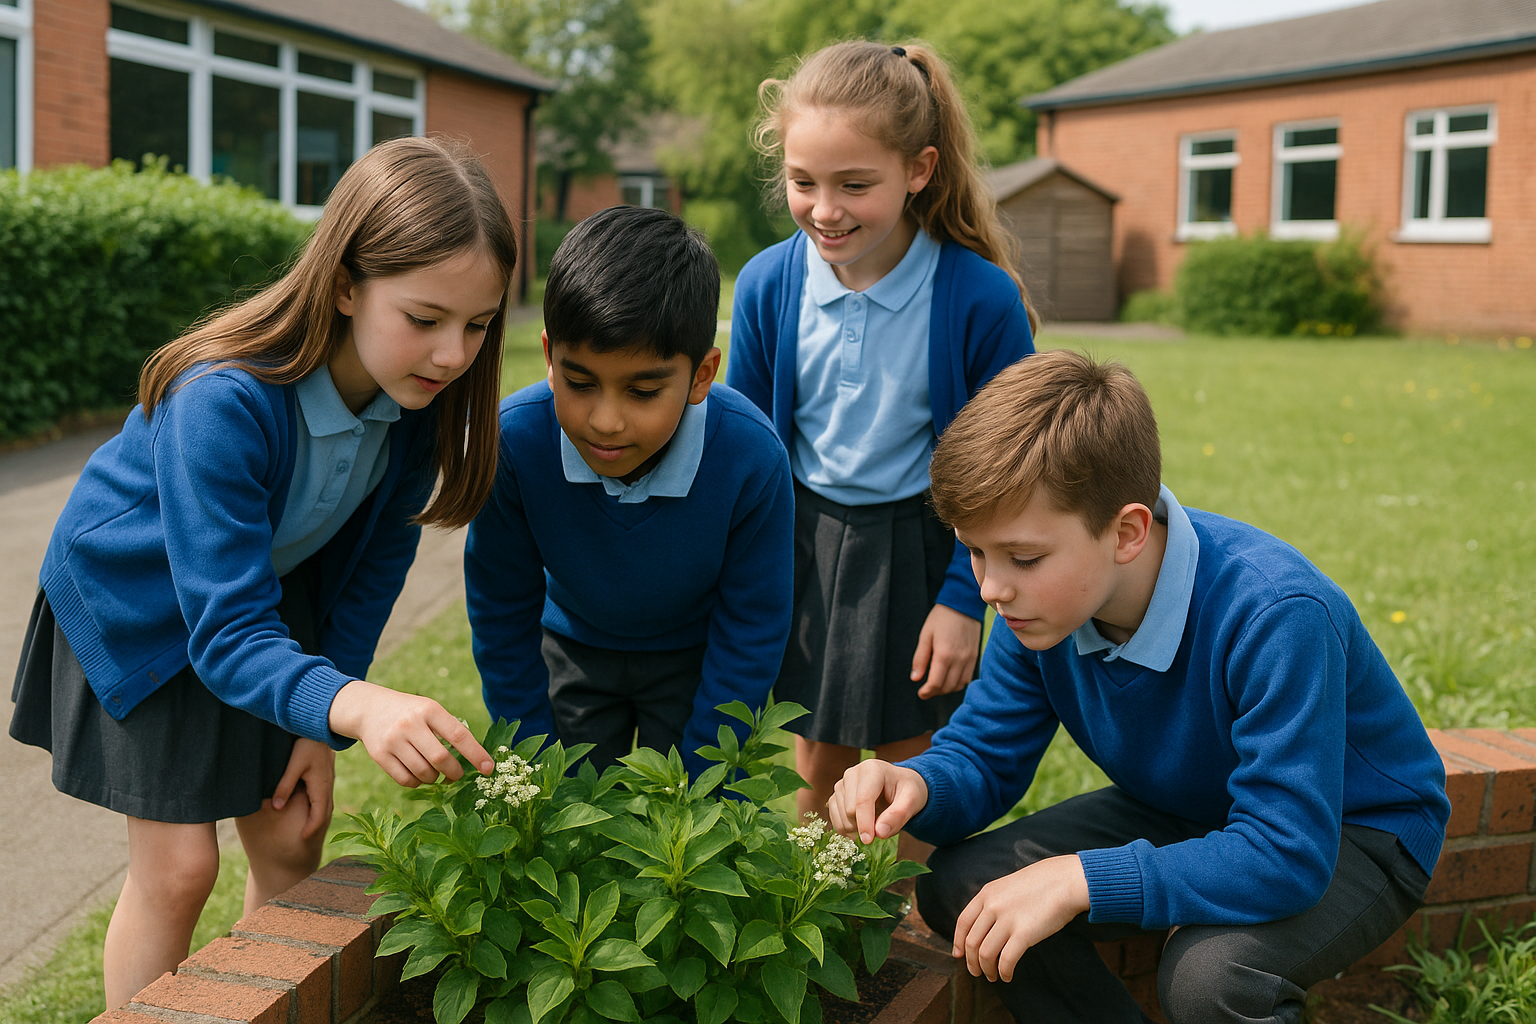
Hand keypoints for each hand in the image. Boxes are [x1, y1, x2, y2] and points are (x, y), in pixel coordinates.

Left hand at [272, 738, 334, 838]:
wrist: (322, 724)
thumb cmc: (307, 743)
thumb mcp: (294, 764)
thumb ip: (285, 786)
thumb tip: (276, 807)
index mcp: (320, 786)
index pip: (319, 815)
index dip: (311, 829)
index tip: (301, 839)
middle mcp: (326, 785)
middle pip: (324, 811)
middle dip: (315, 826)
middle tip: (304, 837)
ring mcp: (327, 778)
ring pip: (324, 803)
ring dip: (316, 815)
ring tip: (306, 825)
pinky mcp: (324, 772)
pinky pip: (322, 794)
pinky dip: (316, 804)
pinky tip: (308, 803)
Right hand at [328, 680, 492, 786]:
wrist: (370, 709)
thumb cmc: (411, 713)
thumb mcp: (430, 710)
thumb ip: (449, 730)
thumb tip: (475, 760)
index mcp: (429, 710)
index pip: (459, 735)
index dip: (476, 754)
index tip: (488, 769)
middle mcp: (410, 724)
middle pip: (441, 759)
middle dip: (454, 773)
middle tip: (457, 775)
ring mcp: (393, 740)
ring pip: (423, 773)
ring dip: (435, 779)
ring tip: (435, 772)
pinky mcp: (380, 755)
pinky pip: (406, 780)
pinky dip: (417, 783)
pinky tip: (418, 774)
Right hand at [827, 759, 928, 844]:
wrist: (900, 786)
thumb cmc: (908, 791)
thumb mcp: (912, 801)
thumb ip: (898, 816)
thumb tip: (879, 833)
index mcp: (872, 769)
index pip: (862, 800)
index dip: (864, 822)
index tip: (868, 841)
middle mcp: (852, 774)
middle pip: (849, 810)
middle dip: (863, 826)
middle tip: (881, 828)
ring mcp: (842, 784)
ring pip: (841, 816)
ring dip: (856, 829)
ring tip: (874, 825)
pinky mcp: (837, 796)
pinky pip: (835, 819)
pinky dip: (846, 830)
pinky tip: (861, 830)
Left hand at [911, 604, 980, 698]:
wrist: (963, 604)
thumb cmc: (941, 618)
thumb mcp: (925, 635)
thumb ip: (920, 659)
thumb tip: (915, 678)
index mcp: (944, 654)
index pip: (936, 683)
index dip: (927, 692)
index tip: (921, 693)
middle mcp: (959, 660)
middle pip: (948, 687)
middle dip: (935, 692)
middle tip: (926, 689)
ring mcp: (970, 659)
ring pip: (959, 685)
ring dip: (947, 689)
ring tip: (937, 684)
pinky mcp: (975, 656)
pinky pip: (968, 677)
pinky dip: (958, 682)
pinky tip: (950, 677)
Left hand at [951, 855, 1090, 981]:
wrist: (1066, 881)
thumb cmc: (1042, 883)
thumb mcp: (1009, 885)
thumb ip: (994, 901)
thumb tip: (984, 924)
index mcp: (987, 893)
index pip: (962, 922)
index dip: (958, 941)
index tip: (958, 954)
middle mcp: (992, 906)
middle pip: (971, 941)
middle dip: (971, 961)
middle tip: (976, 972)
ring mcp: (1007, 920)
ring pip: (985, 954)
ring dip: (986, 969)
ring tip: (992, 976)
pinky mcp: (1024, 934)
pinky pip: (1006, 960)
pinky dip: (1003, 972)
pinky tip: (1007, 976)